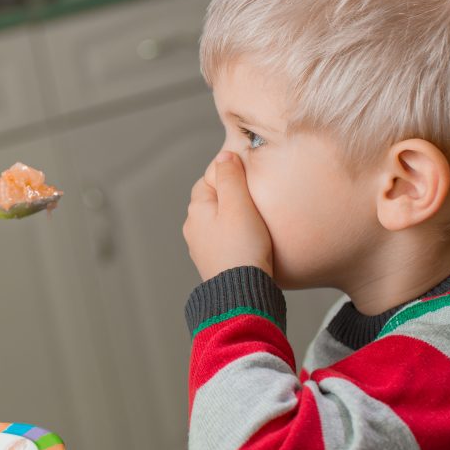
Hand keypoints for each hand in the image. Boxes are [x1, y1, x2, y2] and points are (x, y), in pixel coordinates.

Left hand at [183, 151, 272, 280]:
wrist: (242, 293)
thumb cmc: (242, 248)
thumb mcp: (239, 205)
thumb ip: (230, 177)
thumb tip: (225, 156)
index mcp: (196, 209)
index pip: (208, 180)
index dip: (228, 175)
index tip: (248, 177)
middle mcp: (193, 228)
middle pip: (214, 201)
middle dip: (232, 197)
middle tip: (255, 200)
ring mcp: (202, 247)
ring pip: (219, 222)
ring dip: (234, 219)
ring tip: (256, 222)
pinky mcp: (214, 263)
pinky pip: (224, 241)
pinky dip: (235, 237)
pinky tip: (250, 243)